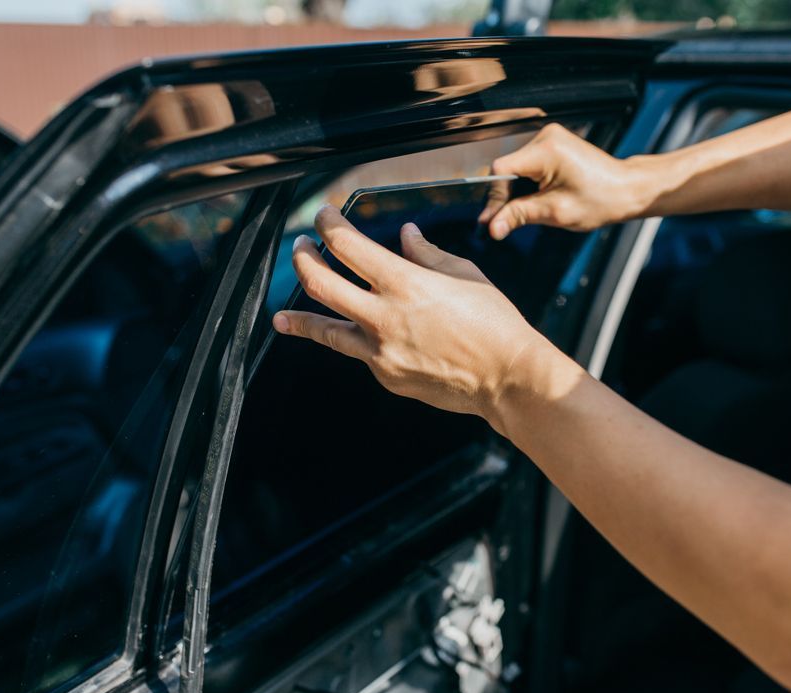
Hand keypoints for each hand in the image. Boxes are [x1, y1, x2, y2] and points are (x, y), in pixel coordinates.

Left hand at [271, 205, 555, 431]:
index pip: (348, 244)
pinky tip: (352, 339)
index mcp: (405, 282)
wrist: (508, 378)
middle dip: (303, 259)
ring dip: (300, 318)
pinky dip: (353, 341)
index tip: (324, 215)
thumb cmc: (495, 324)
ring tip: (282, 317)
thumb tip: (406, 236)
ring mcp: (381, 351)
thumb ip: (426, 255)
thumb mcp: (464, 275)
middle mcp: (385, 317)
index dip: (328, 224)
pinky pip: (359, 354)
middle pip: (320, 282)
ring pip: (325, 330)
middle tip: (300, 248)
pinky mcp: (386, 376)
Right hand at [478, 123, 643, 238]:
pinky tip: (530, 200)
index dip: (494, 197)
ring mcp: (549, 139)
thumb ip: (519, 216)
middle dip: (503, 197)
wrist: (626, 190)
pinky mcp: (552, 145)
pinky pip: (526, 166)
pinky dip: (524, 185)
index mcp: (547, 151)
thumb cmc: (600, 200)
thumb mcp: (555, 212)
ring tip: (517, 214)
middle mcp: (546, 138)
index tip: (491, 221)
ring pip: (514, 169)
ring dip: (513, 192)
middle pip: (506, 169)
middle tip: (500, 225)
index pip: (502, 169)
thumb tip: (492, 228)